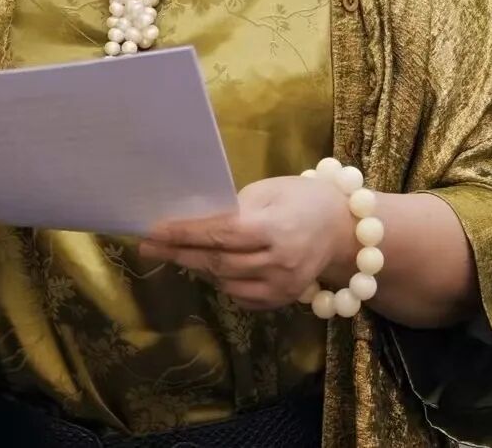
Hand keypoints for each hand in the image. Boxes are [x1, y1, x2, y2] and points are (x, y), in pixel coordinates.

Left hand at [139, 176, 354, 309]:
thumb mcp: (269, 191)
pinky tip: (205, 266)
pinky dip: (219, 281)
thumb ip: (235, 209)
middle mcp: (279, 262)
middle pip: (217, 262)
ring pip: (224, 282)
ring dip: (196, 267)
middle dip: (179, 252)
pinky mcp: (281, 301)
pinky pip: (239, 296)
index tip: (154, 230)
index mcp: (275, 228)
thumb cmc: (302, 199)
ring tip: (173, 252)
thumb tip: (195, 221)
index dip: (184, 233)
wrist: (343, 229)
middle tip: (148, 245)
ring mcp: (281, 287)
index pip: (220, 234)